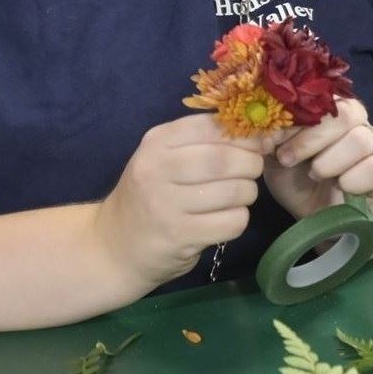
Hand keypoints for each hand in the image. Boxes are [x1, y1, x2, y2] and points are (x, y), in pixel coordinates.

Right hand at [97, 115, 264, 288]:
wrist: (114, 246)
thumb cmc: (148, 195)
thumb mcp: (162, 158)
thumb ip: (202, 142)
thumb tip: (258, 134)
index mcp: (156, 142)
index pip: (211, 127)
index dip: (243, 134)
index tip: (257, 142)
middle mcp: (157, 169)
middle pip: (225, 159)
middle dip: (251, 164)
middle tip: (253, 171)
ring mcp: (167, 205)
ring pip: (234, 191)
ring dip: (248, 193)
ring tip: (238, 196)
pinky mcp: (180, 236)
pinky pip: (231, 222)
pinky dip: (239, 219)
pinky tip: (225, 219)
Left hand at [262, 97, 372, 220]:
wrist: (316, 215)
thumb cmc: (295, 178)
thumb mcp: (274, 156)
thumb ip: (270, 138)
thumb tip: (265, 128)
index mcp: (327, 107)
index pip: (318, 98)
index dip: (294, 118)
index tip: (272, 140)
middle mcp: (355, 118)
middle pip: (344, 114)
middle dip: (310, 140)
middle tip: (288, 159)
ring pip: (360, 140)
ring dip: (330, 162)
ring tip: (314, 174)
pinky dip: (352, 180)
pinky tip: (340, 187)